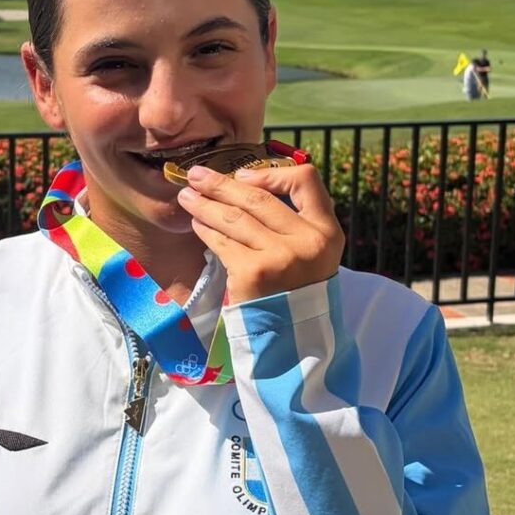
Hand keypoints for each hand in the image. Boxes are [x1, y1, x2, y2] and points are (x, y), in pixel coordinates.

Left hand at [176, 164, 344, 303]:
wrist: (295, 339)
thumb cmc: (298, 291)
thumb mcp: (312, 255)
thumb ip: (293, 222)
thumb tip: (245, 185)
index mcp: (327, 231)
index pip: (306, 181)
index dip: (271, 174)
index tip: (243, 176)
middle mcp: (307, 241)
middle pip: (257, 199)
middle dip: (221, 185)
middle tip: (196, 175)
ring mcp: (279, 257)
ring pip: (235, 218)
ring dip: (205, 205)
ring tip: (187, 197)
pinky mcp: (252, 273)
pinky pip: (222, 243)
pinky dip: (206, 230)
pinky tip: (196, 224)